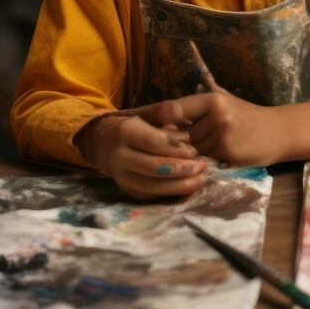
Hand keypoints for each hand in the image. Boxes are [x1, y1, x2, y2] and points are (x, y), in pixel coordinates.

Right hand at [76, 109, 206, 199]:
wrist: (105, 144)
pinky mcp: (127, 190)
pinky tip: (189, 185)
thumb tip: (181, 117)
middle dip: (183, 169)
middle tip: (203, 166)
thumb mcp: (148, 113)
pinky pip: (152, 196)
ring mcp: (121, 176)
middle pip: (154, 168)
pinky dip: (172, 193)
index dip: (176, 149)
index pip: (153, 142)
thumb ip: (166, 112)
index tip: (195, 151)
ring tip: (201, 178)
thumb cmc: (136, 125)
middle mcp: (120, 156)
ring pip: (153, 186)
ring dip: (181, 185)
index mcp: (125, 132)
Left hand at [164, 86, 285, 166]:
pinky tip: (217, 157)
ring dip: (192, 154)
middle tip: (177, 144)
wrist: (279, 132)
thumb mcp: (223, 105)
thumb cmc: (247, 119)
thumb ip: (195, 110)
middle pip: (179, 135)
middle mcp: (217, 114)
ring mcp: (223, 133)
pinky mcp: (229, 151)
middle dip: (176, 142)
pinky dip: (205, 161)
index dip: (156, 118)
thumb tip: (158, 117)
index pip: (173, 109)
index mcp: (213, 99)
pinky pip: (204, 160)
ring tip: (207, 150)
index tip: (143, 123)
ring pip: (191, 150)